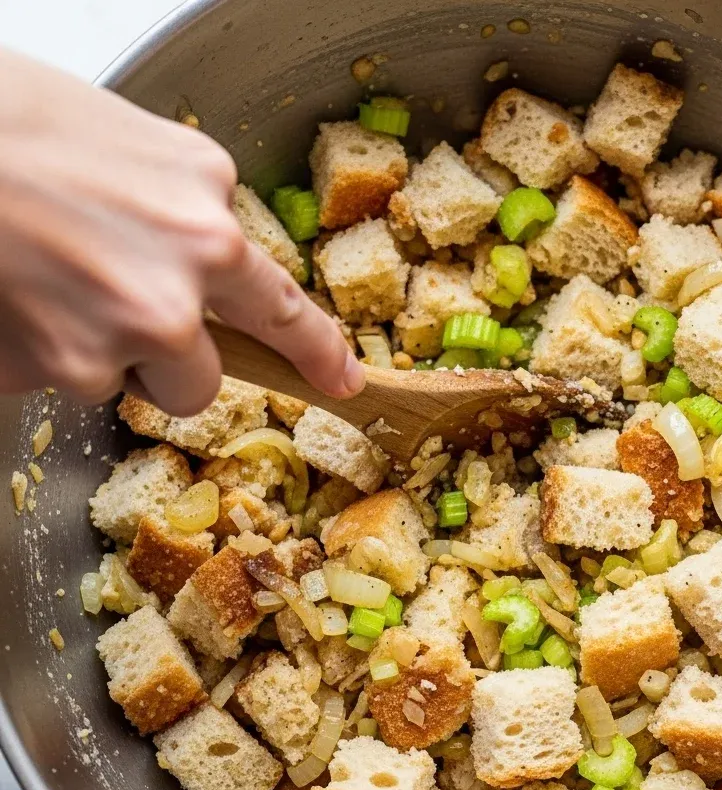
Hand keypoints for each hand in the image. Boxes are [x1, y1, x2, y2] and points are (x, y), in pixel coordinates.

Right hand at [0, 48, 363, 414]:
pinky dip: (39, 351)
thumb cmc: (18, 122)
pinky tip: (17, 293)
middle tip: (107, 305)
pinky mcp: (64, 366)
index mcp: (209, 224)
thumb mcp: (139, 154)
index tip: (341, 381)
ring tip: (49, 283)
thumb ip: (186, 219)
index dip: (315, 352)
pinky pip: (63, 381)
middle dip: (163, 361)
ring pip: (132, 387)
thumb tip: (202, 262)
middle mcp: (181, 286)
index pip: (283, 309)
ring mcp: (125, 332)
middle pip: (202, 380)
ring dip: (99, 356)